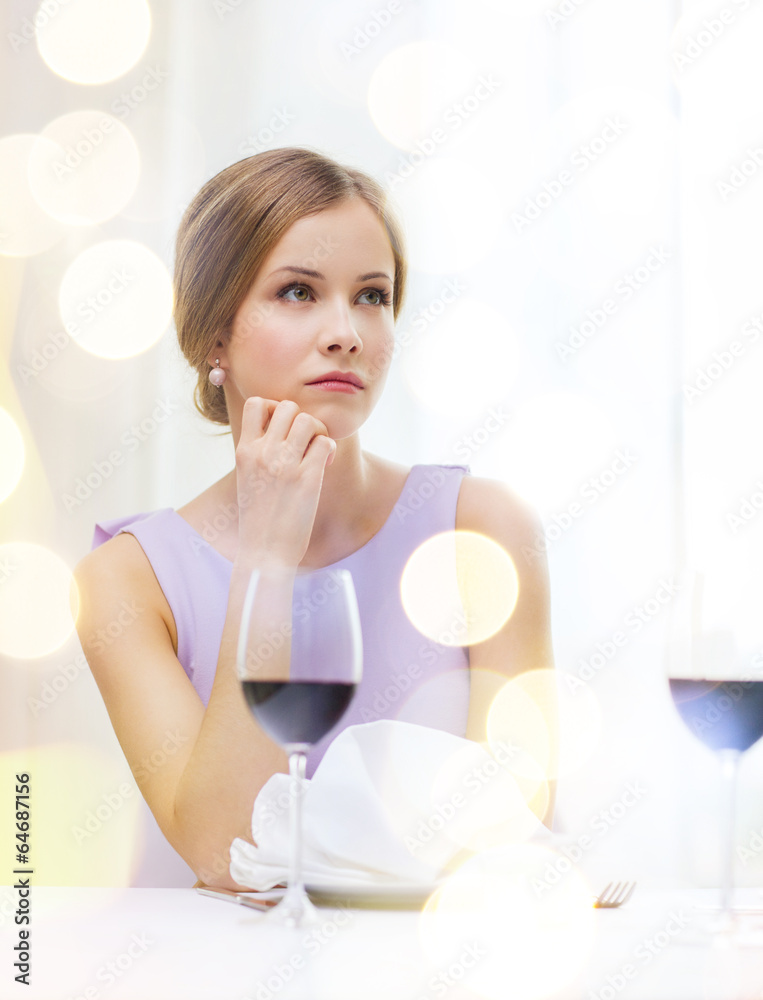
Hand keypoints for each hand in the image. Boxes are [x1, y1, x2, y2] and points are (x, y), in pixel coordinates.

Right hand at [234, 397, 335, 566]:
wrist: (264, 552)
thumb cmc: (258, 519)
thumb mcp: (246, 479)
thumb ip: (257, 454)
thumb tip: (277, 434)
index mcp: (244, 451)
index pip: (256, 403)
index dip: (274, 408)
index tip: (283, 429)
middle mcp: (262, 453)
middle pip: (288, 406)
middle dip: (301, 419)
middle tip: (305, 442)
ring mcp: (284, 465)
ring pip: (308, 420)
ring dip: (318, 432)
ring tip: (316, 452)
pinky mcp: (307, 479)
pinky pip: (325, 442)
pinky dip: (329, 449)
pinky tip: (325, 465)